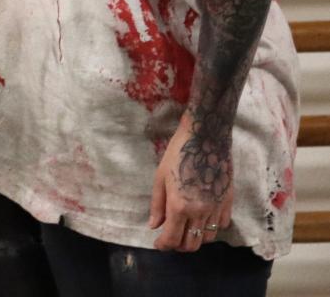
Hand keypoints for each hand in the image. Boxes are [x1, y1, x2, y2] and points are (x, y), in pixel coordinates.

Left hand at [149, 112, 232, 251]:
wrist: (206, 136)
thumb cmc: (178, 153)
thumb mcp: (160, 176)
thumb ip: (157, 204)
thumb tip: (154, 226)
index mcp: (179, 206)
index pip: (172, 239)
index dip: (163, 245)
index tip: (158, 244)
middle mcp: (199, 212)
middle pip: (191, 244)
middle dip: (179, 245)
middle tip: (171, 237)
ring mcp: (216, 208)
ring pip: (207, 238)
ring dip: (195, 238)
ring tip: (187, 228)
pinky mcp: (228, 201)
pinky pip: (222, 225)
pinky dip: (211, 227)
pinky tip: (203, 218)